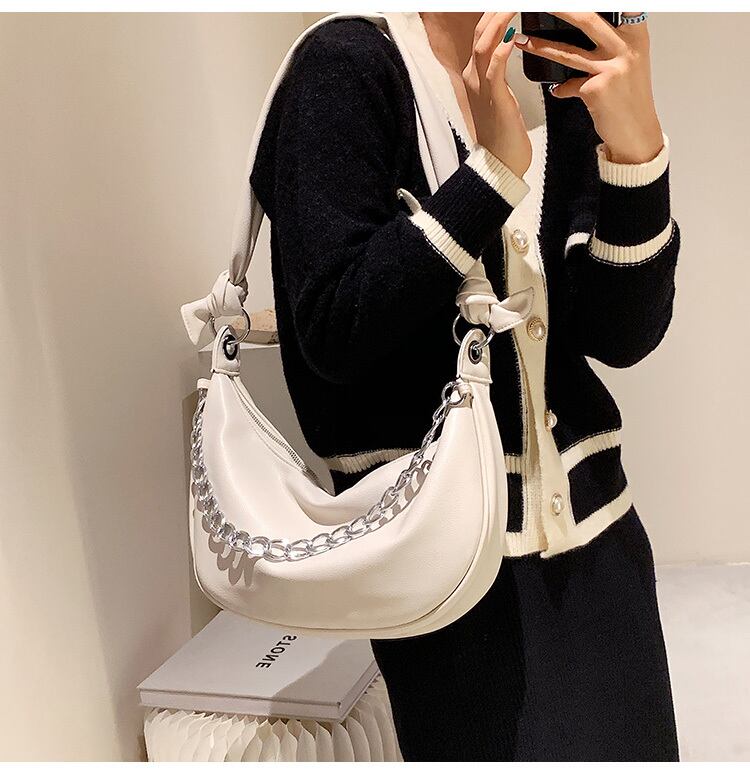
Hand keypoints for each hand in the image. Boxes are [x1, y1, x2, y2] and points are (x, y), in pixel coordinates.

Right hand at [463, 12, 531, 177]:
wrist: (500, 161)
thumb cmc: (504, 131)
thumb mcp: (498, 95)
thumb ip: (498, 71)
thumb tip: (509, 46)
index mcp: (474, 74)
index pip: (481, 34)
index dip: (493, 13)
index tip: (508, 3)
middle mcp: (473, 76)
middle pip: (480, 32)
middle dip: (496, 10)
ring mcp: (480, 86)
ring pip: (485, 44)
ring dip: (500, 20)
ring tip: (514, 4)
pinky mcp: (493, 97)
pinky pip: (495, 67)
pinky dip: (503, 48)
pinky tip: (513, 34)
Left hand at [515, 12, 663, 163]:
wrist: (636, 132)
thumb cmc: (631, 98)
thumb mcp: (630, 61)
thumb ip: (612, 42)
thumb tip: (585, 24)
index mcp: (635, 35)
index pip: (616, 7)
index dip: (592, 2)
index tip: (567, 1)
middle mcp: (626, 48)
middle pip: (586, 19)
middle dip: (559, 9)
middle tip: (539, 5)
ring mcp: (611, 68)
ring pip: (568, 52)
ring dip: (540, 45)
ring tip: (521, 40)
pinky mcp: (597, 89)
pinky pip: (567, 85)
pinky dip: (560, 89)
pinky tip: (558, 90)